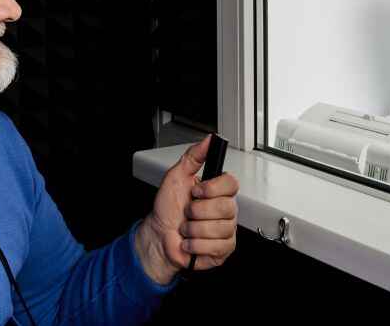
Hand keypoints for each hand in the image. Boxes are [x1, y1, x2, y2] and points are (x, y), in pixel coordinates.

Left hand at [135, 135, 239, 284]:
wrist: (158, 237)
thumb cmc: (167, 209)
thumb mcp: (176, 176)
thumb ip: (193, 156)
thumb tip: (208, 140)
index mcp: (217, 191)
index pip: (231, 183)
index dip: (212, 189)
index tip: (196, 192)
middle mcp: (225, 209)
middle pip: (225, 207)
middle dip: (197, 212)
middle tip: (188, 213)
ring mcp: (226, 230)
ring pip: (219, 228)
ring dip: (194, 230)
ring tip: (187, 229)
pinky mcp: (223, 249)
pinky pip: (216, 246)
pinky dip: (196, 245)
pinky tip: (190, 242)